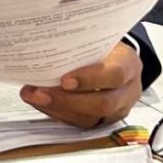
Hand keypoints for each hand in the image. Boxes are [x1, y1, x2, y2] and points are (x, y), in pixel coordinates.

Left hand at [20, 42, 142, 127]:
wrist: (121, 62)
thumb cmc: (108, 49)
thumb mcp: (102, 39)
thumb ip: (82, 44)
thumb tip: (46, 44)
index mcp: (129, 65)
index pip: (114, 75)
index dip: (89, 79)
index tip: (64, 80)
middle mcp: (127, 91)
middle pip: (102, 104)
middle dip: (66, 100)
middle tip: (40, 93)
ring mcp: (117, 110)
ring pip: (89, 118)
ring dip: (57, 108)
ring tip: (33, 96)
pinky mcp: (102, 121)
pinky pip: (80, 123)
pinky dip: (57, 113)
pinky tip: (41, 103)